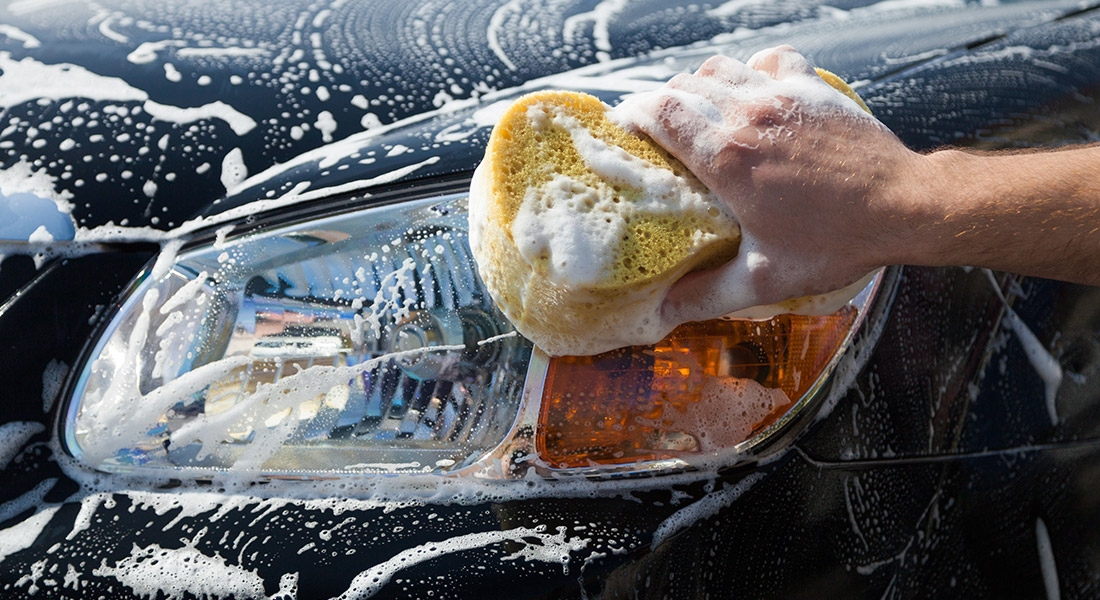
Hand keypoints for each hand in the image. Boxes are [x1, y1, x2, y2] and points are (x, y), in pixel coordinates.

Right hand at [614, 46, 923, 323]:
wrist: (904, 206)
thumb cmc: (835, 242)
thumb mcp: (764, 278)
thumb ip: (707, 293)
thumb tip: (664, 310)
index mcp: (728, 159)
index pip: (661, 113)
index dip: (634, 116)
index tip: (626, 131)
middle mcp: (748, 116)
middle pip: (682, 86)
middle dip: (661, 105)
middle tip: (658, 133)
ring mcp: (781, 96)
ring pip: (719, 68)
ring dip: (699, 85)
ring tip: (698, 113)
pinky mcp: (811, 88)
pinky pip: (769, 58)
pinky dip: (751, 69)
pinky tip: (752, 93)